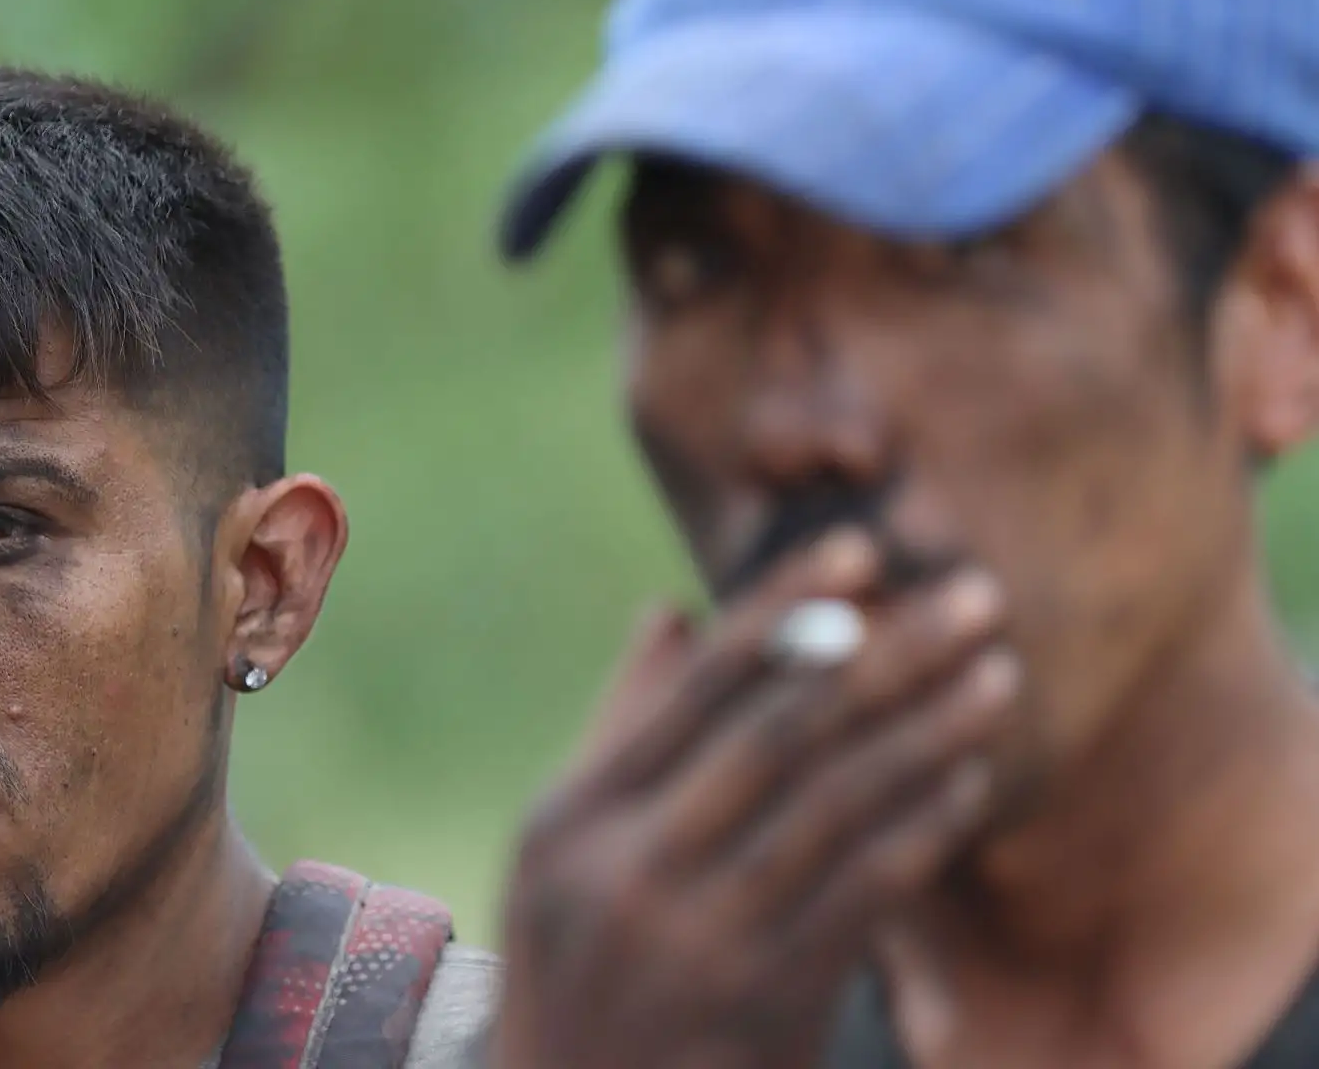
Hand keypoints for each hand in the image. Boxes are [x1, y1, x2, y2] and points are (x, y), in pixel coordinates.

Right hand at [490, 530, 1018, 1068]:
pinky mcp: (770, 1005)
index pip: (695, 689)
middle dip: (886, 655)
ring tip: (996, 675)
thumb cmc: (572, 963)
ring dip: (928, 734)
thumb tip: (668, 611)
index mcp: (576, 817)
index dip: (782, 610)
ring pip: (836, 811)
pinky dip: (922, 832)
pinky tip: (968, 782)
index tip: (858, 550)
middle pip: (781, 735)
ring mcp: (705, 943)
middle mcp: (635, 871)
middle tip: (972, 595)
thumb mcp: (558, 847)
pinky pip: (864, 899)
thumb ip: (618, 727)